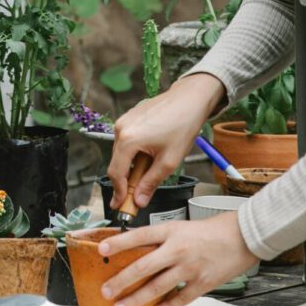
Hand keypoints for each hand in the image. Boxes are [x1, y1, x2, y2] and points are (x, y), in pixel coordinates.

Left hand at [96, 212, 257, 305]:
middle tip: (105, 290)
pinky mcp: (203, 283)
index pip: (139, 236)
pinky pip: (181, 298)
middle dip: (122, 280)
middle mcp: (177, 249)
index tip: (101, 250)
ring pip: (158, 286)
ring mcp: (190, 267)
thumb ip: (159, 240)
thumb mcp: (179, 227)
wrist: (241, 237)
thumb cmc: (207, 231)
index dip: (119, 243)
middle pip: (144, 266)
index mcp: (170, 231)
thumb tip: (134, 252)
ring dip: (137, 299)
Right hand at [108, 72, 223, 210]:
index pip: (116, 173)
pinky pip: (127, 141)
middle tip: (136, 197)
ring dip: (132, 165)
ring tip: (151, 169)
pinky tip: (150, 154)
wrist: (189, 99)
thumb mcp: (169, 161)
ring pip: (122, 152)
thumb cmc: (182, 126)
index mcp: (128, 140)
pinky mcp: (129, 117)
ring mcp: (123, 121)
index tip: (121, 207)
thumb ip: (150, 183)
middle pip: (117, 163)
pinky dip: (134, 152)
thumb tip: (139, 200)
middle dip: (126, 181)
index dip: (119, 192)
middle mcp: (120, 129)